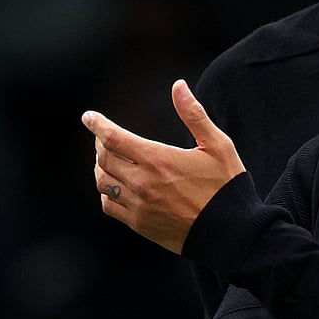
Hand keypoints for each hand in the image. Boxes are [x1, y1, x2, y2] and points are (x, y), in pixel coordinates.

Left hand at [85, 79, 245, 253]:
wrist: (230, 232)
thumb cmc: (226, 186)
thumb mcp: (217, 145)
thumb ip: (194, 114)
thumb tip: (178, 86)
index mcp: (159, 160)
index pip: (114, 138)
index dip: (97, 125)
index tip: (89, 117)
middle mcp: (143, 183)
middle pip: (104, 158)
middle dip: (100, 143)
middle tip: (104, 136)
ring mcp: (138, 205)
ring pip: (102, 181)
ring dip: (100, 166)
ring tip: (108, 158)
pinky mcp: (139, 223)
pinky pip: (109, 204)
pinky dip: (105, 191)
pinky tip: (115, 184)